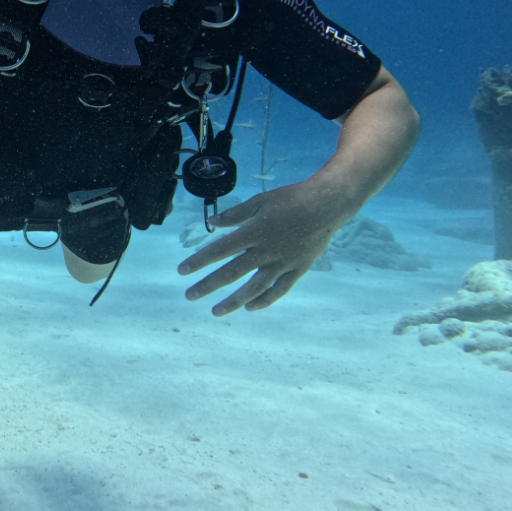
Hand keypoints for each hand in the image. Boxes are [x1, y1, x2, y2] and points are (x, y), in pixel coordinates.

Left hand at [177, 183, 346, 315]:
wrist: (328, 205)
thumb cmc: (292, 199)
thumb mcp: (261, 201)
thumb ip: (235, 214)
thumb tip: (212, 222)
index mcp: (254, 232)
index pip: (219, 250)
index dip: (199, 260)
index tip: (182, 271)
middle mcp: (266, 251)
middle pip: (232, 272)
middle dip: (208, 285)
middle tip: (190, 296)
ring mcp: (283, 263)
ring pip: (253, 288)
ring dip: (233, 301)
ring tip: (216, 311)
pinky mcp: (297, 269)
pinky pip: (279, 290)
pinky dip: (264, 300)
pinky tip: (249, 308)